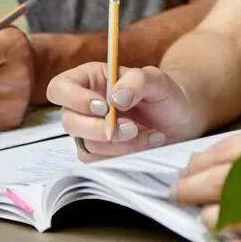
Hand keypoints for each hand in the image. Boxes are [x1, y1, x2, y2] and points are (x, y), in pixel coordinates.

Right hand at [46, 63, 199, 159]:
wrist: (180, 120)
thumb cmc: (165, 95)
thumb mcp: (158, 80)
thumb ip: (138, 80)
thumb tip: (115, 97)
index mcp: (90, 79)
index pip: (60, 88)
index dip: (74, 99)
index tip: (103, 107)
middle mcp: (84, 106)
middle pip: (69, 121)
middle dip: (100, 129)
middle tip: (132, 127)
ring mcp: (89, 132)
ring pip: (86, 145)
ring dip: (120, 144)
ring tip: (150, 134)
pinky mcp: (100, 154)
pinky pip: (99, 162)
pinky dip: (124, 156)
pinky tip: (147, 144)